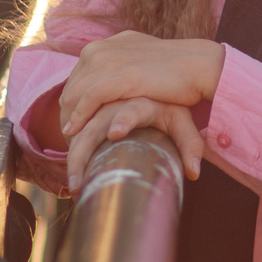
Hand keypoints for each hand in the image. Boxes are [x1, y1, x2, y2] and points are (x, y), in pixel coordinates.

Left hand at [57, 31, 223, 140]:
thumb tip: (112, 83)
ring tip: (72, 140)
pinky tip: (75, 132)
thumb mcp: (140, 62)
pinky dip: (78, 117)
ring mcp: (108, 60)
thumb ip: (122, 69)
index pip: (77, 76)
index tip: (74, 122)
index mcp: (105, 45)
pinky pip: (88, 99)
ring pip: (74, 94)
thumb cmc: (174, 69)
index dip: (73, 102)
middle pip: (71, 87)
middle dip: (67, 113)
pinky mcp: (119, 75)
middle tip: (70, 137)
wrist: (197, 64)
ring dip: (69, 119)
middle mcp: (101, 49)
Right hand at [66, 97, 204, 192]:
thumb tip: (194, 173)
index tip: (115, 135)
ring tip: (74, 181)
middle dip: (81, 154)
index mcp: (144, 101)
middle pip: (94, 124)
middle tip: (77, 186)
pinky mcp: (88, 90)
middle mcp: (118, 96)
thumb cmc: (167, 105)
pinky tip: (71, 156)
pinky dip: (68, 131)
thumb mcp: (180, 122)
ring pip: (78, 122)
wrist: (154, 76)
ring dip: (71, 148)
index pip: (133, 110)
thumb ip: (189, 144)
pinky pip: (71, 109)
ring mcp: (100, 94)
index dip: (124, 120)